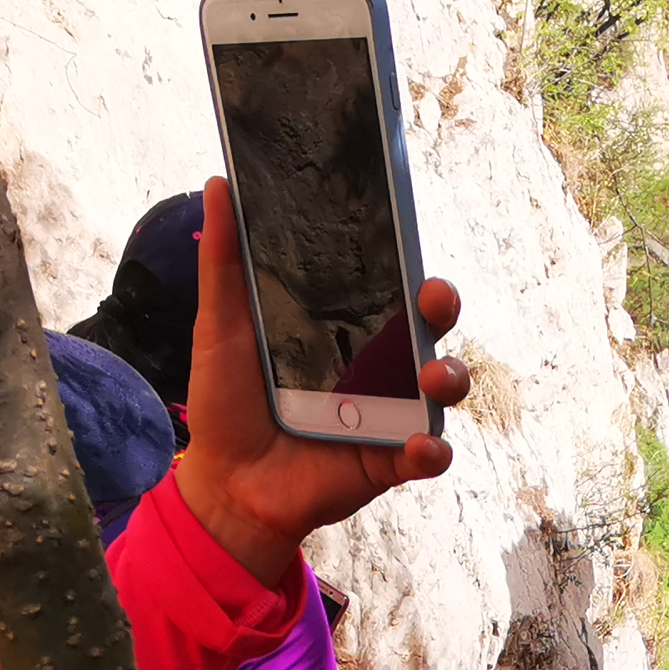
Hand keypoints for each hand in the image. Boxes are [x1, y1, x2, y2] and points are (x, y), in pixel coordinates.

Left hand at [170, 178, 473, 584]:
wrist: (225, 485)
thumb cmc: (228, 404)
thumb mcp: (221, 329)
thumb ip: (225, 263)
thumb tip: (218, 184)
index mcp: (345, 328)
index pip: (390, 286)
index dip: (409, 263)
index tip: (411, 245)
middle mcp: (377, 366)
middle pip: (428, 327)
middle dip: (441, 307)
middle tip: (433, 299)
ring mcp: (390, 413)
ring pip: (443, 387)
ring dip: (451, 377)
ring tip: (433, 379)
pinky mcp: (390, 460)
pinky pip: (429, 453)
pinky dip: (432, 450)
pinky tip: (420, 446)